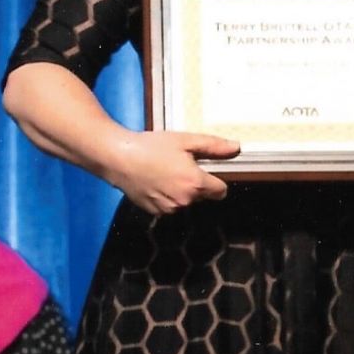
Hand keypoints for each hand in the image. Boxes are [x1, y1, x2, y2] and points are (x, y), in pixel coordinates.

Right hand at [106, 131, 241, 214]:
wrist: (117, 158)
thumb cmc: (151, 147)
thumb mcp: (185, 141)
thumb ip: (213, 146)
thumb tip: (236, 147)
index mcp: (195, 183)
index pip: (221, 191)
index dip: (216, 180)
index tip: (207, 171)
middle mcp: (184, 200)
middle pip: (202, 196)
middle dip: (196, 184)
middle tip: (180, 166)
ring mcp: (169, 208)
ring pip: (186, 202)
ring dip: (181, 191)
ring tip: (165, 172)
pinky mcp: (155, 212)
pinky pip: (170, 206)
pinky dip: (167, 197)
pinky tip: (156, 181)